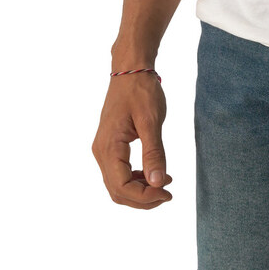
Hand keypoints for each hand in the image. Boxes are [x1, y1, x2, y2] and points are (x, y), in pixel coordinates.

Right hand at [92, 73, 171, 208]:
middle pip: (117, 191)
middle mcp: (101, 152)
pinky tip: (154, 173)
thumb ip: (154, 153)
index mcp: (109, 147)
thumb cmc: (141, 91)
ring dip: (139, 191)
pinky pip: (119, 173)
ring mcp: (104, 149)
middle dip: (142, 199)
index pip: (121, 186)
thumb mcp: (151, 121)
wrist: (131, 71)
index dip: (144, 196)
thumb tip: (157, 183)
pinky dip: (136, 179)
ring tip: (164, 184)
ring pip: (117, 184)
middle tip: (168, 194)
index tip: (168, 193)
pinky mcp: (110, 146)